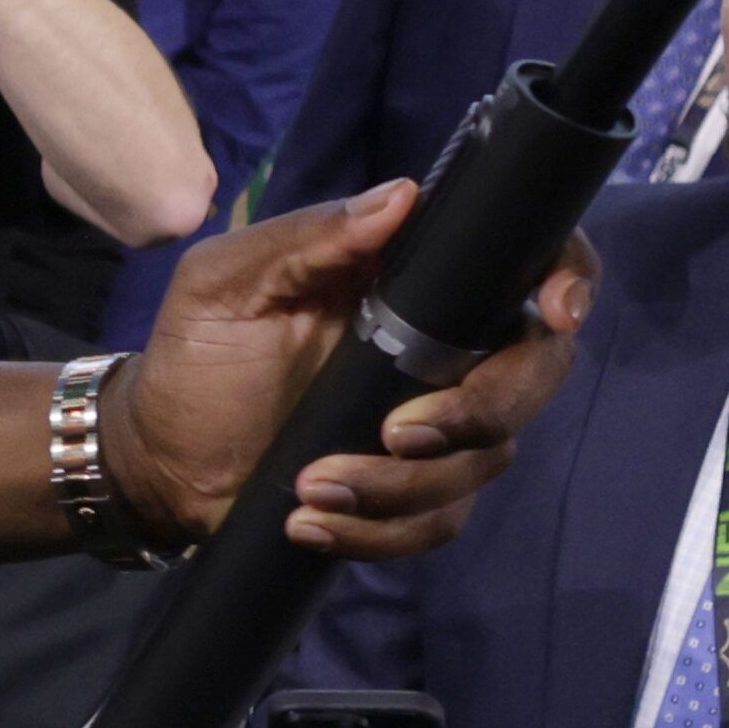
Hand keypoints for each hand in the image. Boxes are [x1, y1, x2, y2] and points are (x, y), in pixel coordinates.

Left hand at [98, 180, 598, 561]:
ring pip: (484, 461)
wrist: (160, 456)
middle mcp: (446, 351)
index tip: (554, 311)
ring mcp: (437, 427)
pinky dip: (377, 531)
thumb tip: (403, 196)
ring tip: (309, 485)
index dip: (568, 279)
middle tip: (393, 435)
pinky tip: (309, 521)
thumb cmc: (196, 353)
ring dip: (400, 487)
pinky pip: (437, 523)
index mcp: (419, 284)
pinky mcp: (412, 496)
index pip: (527, 264)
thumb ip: (310, 237)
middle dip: (478, 413)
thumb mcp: (229, 282)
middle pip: (533, 376)